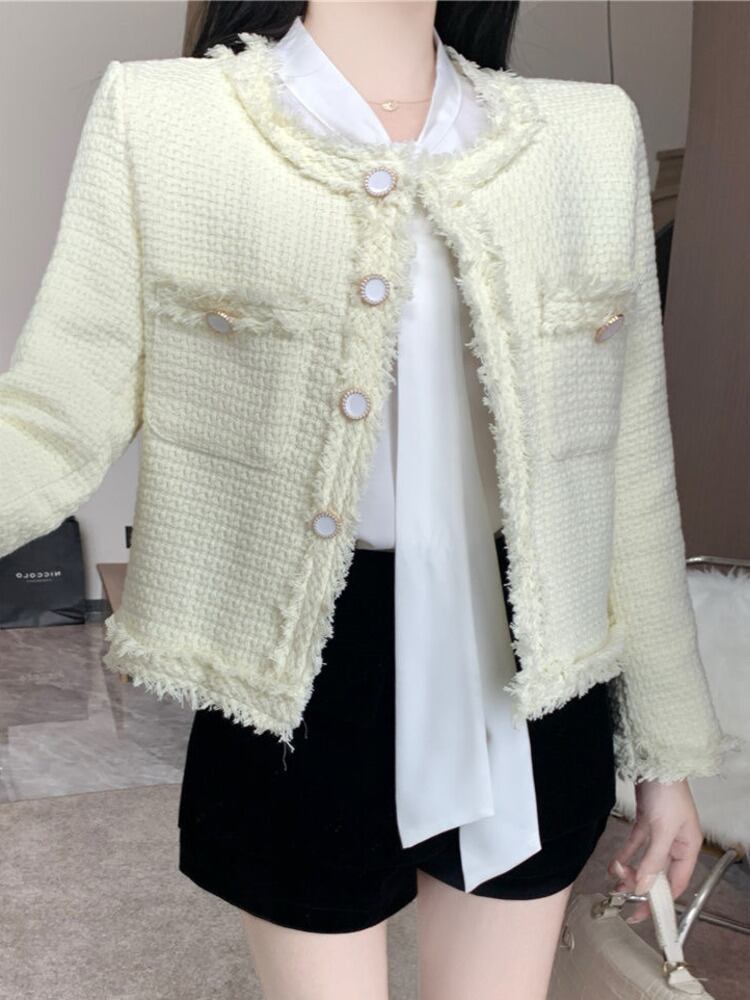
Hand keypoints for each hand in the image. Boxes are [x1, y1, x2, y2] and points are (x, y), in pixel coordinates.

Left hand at [607, 778, 703, 923]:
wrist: (655, 760)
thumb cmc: (668, 791)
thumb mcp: (662, 830)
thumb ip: (653, 860)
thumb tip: (644, 887)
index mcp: (688, 848)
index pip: (675, 884)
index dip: (659, 901)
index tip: (642, 914)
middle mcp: (676, 843)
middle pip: (658, 873)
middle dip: (641, 885)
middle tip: (622, 897)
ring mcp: (661, 832)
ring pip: (645, 860)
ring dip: (631, 871)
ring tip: (615, 881)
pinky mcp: (646, 821)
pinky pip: (636, 844)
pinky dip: (626, 854)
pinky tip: (615, 863)